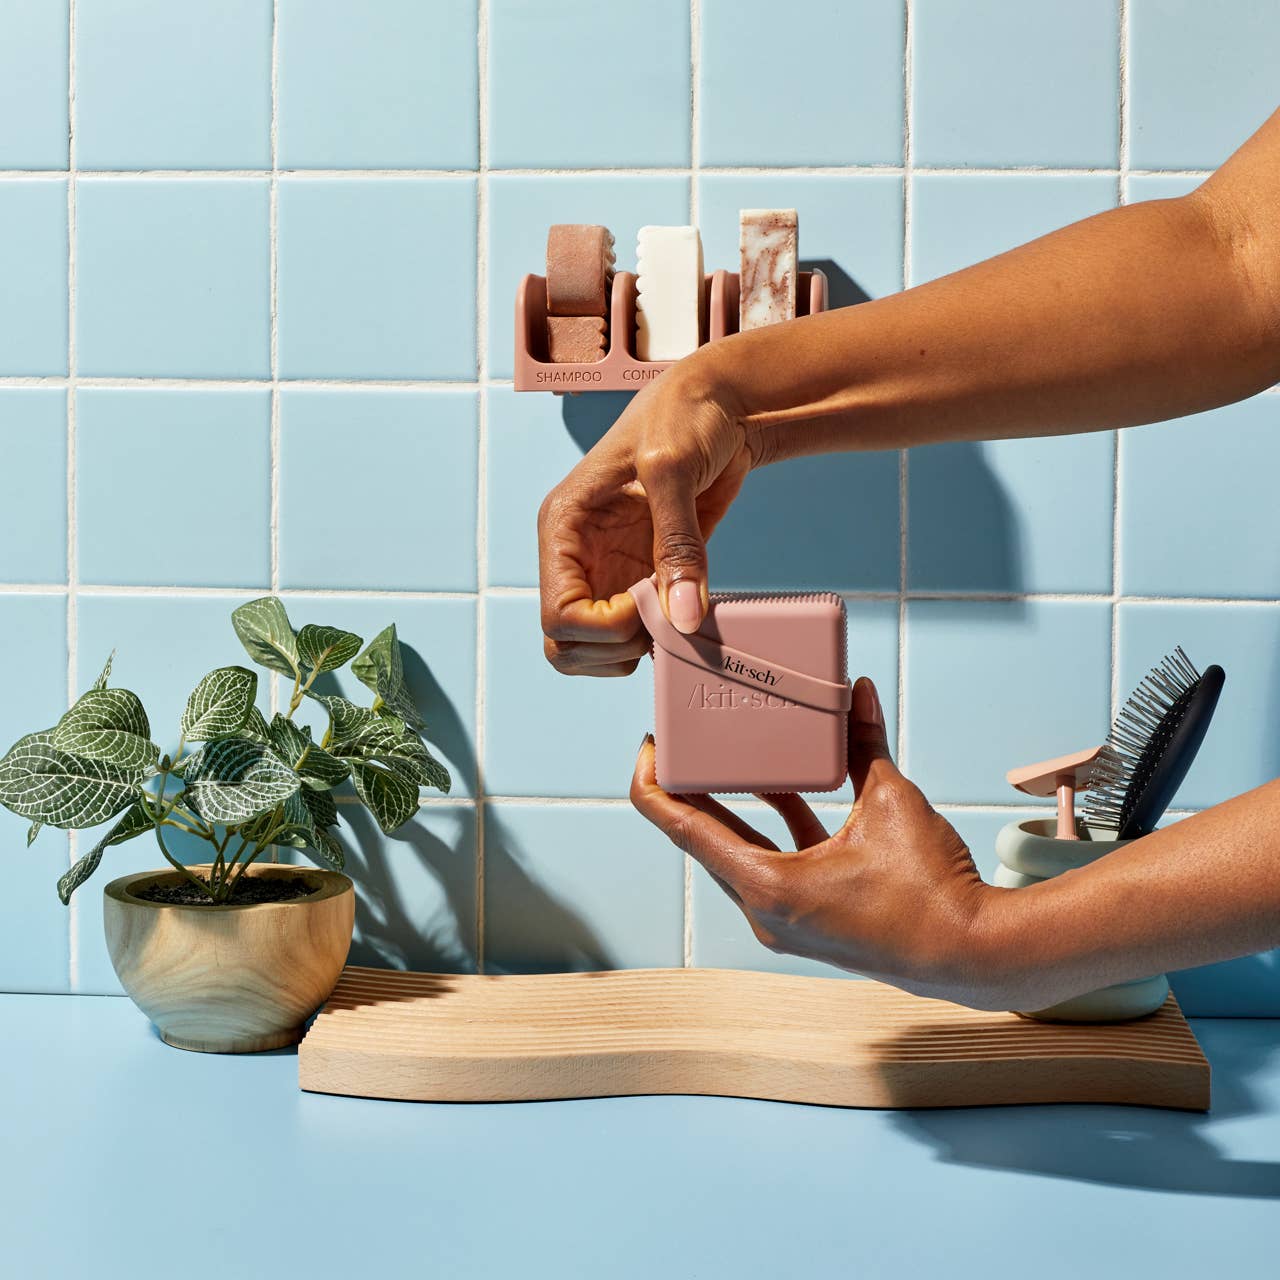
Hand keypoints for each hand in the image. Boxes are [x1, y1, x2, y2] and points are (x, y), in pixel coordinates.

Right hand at [537, 365, 750, 675]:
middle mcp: (580, 557)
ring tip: (678, 609)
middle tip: (662, 614)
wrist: (723, 404)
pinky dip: (664, 638)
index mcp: (564, 526)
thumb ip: (677, 544)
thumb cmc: (683, 414)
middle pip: (568, 647)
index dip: (601, 628)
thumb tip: (683, 618)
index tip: (646, 601)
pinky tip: (690, 610)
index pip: (557, 616)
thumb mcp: (673, 468)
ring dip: (638, 649)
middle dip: (615, 647)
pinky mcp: (646, 577)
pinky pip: (641, 633)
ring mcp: (612, 571)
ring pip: (599, 651)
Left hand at [630, 676, 1009, 1008]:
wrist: (975, 955)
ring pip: (739, 851)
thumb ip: (864, 744)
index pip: (682, 830)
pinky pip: (774, 862)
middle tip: (680, 739)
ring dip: (731, 806)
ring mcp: (785, 920)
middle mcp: (765, 910)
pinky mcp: (809, 917)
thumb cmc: (931, 889)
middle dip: (689, 788)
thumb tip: (857, 692)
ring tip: (722, 755)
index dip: (655, 784)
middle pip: (704, 839)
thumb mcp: (891, 802)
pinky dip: (774, 826)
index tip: (650, 745)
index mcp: (768, 886)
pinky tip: (785, 785)